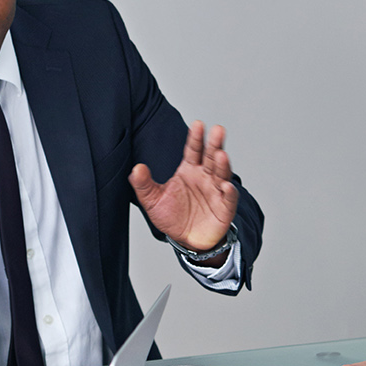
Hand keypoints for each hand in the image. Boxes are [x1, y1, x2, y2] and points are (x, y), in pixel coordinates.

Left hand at [130, 122, 237, 255]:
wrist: (187, 241)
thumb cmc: (172, 217)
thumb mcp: (152, 201)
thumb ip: (144, 184)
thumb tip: (136, 168)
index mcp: (189, 170)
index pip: (193, 150)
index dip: (196, 138)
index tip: (198, 124)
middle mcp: (205, 177)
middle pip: (211, 157)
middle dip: (214, 144)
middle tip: (218, 130)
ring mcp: (216, 191)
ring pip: (221, 174)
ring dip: (222, 165)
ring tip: (221, 155)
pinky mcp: (224, 207)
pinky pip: (228, 198)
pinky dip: (229, 192)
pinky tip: (226, 186)